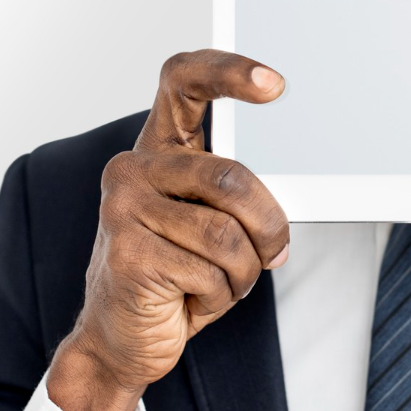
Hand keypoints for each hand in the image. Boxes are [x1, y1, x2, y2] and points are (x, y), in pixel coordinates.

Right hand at [47, 49, 289, 410]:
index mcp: (157, 149)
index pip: (184, 81)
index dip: (230, 72)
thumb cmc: (177, 274)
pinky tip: (191, 303)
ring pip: (227, 235)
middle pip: (231, 177)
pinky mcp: (127, 255)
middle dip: (268, 225)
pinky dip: (218, 298)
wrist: (120, 338)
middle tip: (273, 252)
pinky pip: (209, 273)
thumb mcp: (209, 221)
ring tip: (221, 284)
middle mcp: (131, 169)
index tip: (276, 85)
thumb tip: (291, 191)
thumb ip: (234, 193)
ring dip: (242, 272)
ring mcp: (122, 210)